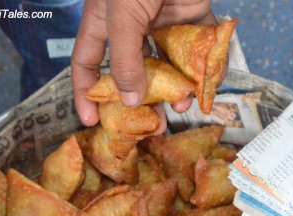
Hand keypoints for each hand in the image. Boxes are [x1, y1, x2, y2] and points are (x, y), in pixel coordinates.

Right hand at [71, 0, 213, 125]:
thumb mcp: (123, 16)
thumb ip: (124, 58)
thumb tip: (130, 99)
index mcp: (105, 22)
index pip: (87, 63)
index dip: (85, 92)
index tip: (89, 120)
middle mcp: (133, 26)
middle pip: (132, 70)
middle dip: (141, 97)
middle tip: (150, 123)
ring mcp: (164, 22)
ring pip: (168, 63)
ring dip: (176, 87)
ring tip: (182, 104)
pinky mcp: (195, 16)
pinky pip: (201, 47)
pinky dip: (206, 66)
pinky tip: (207, 85)